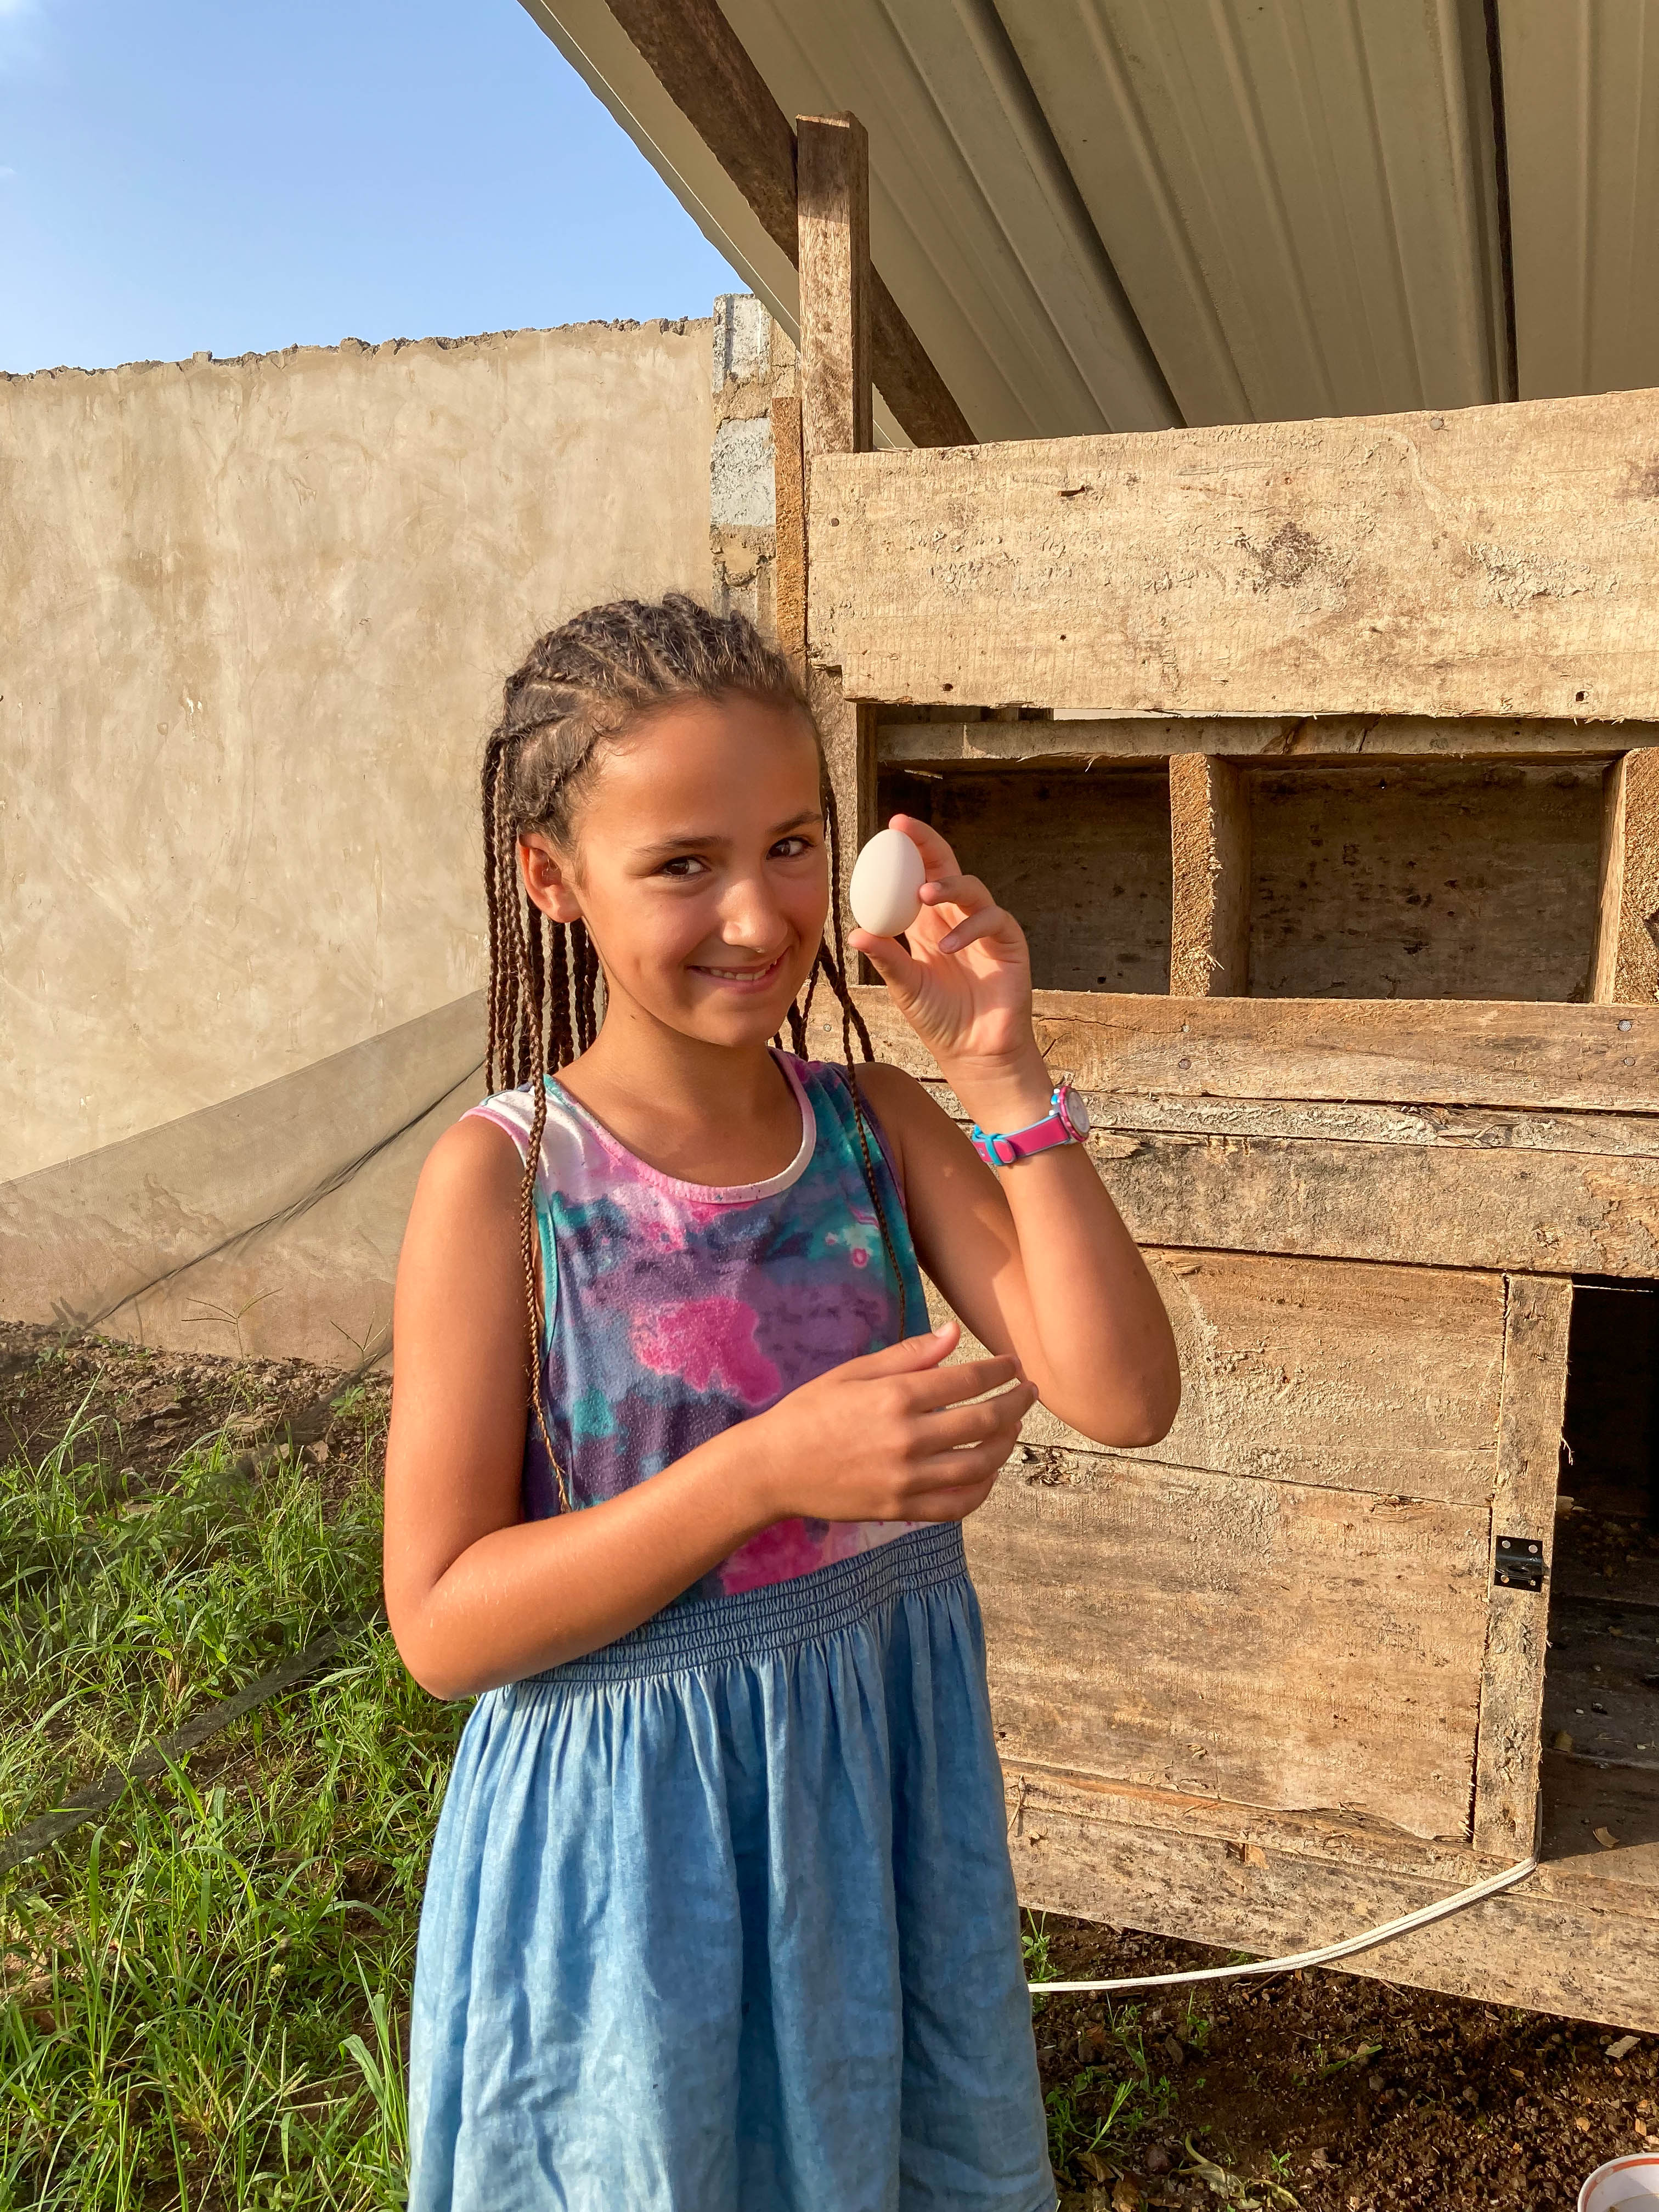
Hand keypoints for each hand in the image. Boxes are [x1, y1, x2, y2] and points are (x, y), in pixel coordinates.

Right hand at [748, 1319, 1036, 1524]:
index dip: (1000, 1371)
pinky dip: (983, 1490)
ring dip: (1007, 1444)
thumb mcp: (853, 1372)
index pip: (968, 1381)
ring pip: (980, 1466)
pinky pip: (957, 1506)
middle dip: (1016, 1404)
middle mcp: (907, 1439)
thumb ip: (908, 1355)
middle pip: (985, 1422)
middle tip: (1028, 1392)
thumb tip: (954, 1333)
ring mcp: (906, 1480)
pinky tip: (989, 1472)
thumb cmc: (809, 1412)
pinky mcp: (901, 1510)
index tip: (1013, 1364)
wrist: (772, 1468)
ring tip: (1012, 1428)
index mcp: (895, 1397)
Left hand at [847, 815, 1052, 1126]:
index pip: (918, 876)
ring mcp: (985, 929)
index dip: (907, 851)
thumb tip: (856, 932)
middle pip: (947, 868)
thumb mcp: (905, 987)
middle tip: (905, 830)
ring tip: (924, 895)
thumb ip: (886, 959)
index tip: (889, 828)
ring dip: (947, 886)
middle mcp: (957, 919)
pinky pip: (993, 920)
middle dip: (928, 845)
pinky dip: (970, 927)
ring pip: (972, 888)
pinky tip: (948, 946)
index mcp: (928, 924)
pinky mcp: (1009, 944)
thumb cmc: (939, 1019)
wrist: (973, 1052)